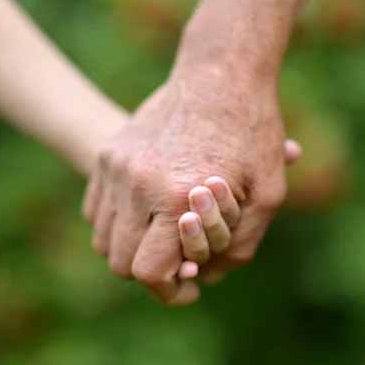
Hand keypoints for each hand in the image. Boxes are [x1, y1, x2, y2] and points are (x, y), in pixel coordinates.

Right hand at [83, 68, 289, 304]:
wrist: (219, 74)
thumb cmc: (252, 132)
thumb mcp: (269, 193)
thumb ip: (240, 245)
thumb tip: (208, 277)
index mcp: (176, 197)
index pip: (148, 272)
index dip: (168, 291)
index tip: (188, 287)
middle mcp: (136, 184)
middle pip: (120, 261)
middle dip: (150, 273)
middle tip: (177, 266)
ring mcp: (115, 167)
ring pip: (102, 239)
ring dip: (130, 249)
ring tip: (161, 240)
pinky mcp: (108, 153)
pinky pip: (95, 209)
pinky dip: (115, 223)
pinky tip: (145, 215)